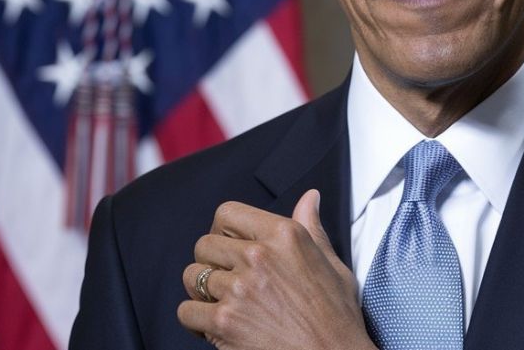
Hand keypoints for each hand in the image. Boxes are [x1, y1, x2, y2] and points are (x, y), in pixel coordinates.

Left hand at [177, 189, 376, 349]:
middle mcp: (258, 257)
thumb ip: (313, 228)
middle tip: (225, 279)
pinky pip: (186, 311)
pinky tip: (215, 325)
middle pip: (204, 244)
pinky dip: (195, 320)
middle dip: (210, 262)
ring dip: (201, 290)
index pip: (227, 213)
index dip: (223, 231)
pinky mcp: (224, 322)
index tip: (229, 246)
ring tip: (221, 302)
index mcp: (284, 235)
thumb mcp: (333, 265)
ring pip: (191, 276)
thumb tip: (309, 198)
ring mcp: (239, 289)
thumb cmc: (337, 318)